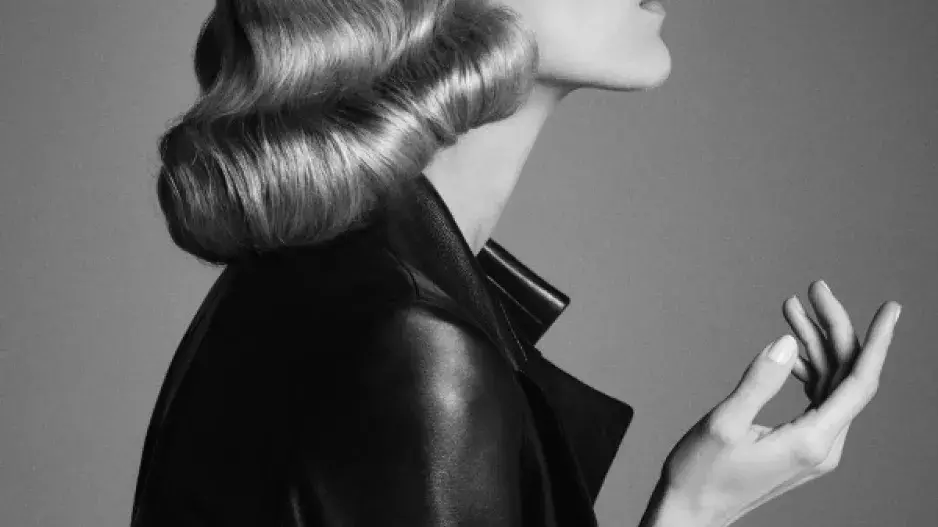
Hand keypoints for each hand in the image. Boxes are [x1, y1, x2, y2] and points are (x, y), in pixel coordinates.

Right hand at [656, 280, 900, 526]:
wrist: (691, 512)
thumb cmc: (701, 475)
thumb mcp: (724, 424)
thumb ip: (759, 381)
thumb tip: (786, 342)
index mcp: (812, 442)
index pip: (860, 382)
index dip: (878, 341)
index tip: (890, 308)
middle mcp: (822, 446)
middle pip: (845, 376)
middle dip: (833, 329)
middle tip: (813, 291)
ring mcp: (814, 447)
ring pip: (830, 384)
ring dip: (814, 344)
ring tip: (791, 309)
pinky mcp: (800, 445)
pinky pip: (817, 398)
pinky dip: (806, 366)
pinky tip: (788, 349)